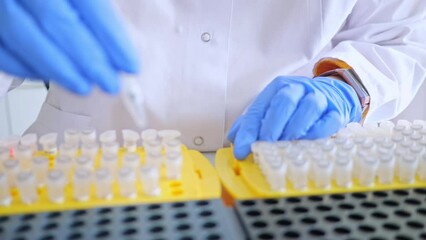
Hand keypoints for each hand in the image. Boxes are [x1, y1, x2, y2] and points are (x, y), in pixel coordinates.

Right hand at [0, 0, 138, 93]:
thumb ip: (96, 7)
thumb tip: (118, 44)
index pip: (90, 5)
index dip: (112, 37)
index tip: (130, 65)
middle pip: (58, 22)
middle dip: (88, 59)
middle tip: (111, 84)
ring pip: (25, 37)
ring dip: (58, 69)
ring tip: (84, 87)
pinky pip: (0, 49)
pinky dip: (24, 66)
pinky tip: (48, 76)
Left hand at [228, 75, 361, 159]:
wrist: (333, 94)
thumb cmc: (295, 106)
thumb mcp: (271, 108)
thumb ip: (251, 123)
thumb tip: (234, 139)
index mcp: (278, 87)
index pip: (260, 107)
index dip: (249, 129)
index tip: (242, 150)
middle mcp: (299, 88)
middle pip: (284, 100)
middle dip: (272, 123)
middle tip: (265, 142)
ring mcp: (320, 98)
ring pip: (309, 106)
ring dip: (295, 127)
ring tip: (285, 143)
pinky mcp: (336, 111)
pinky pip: (329, 120)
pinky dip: (318, 131)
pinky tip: (307, 141)